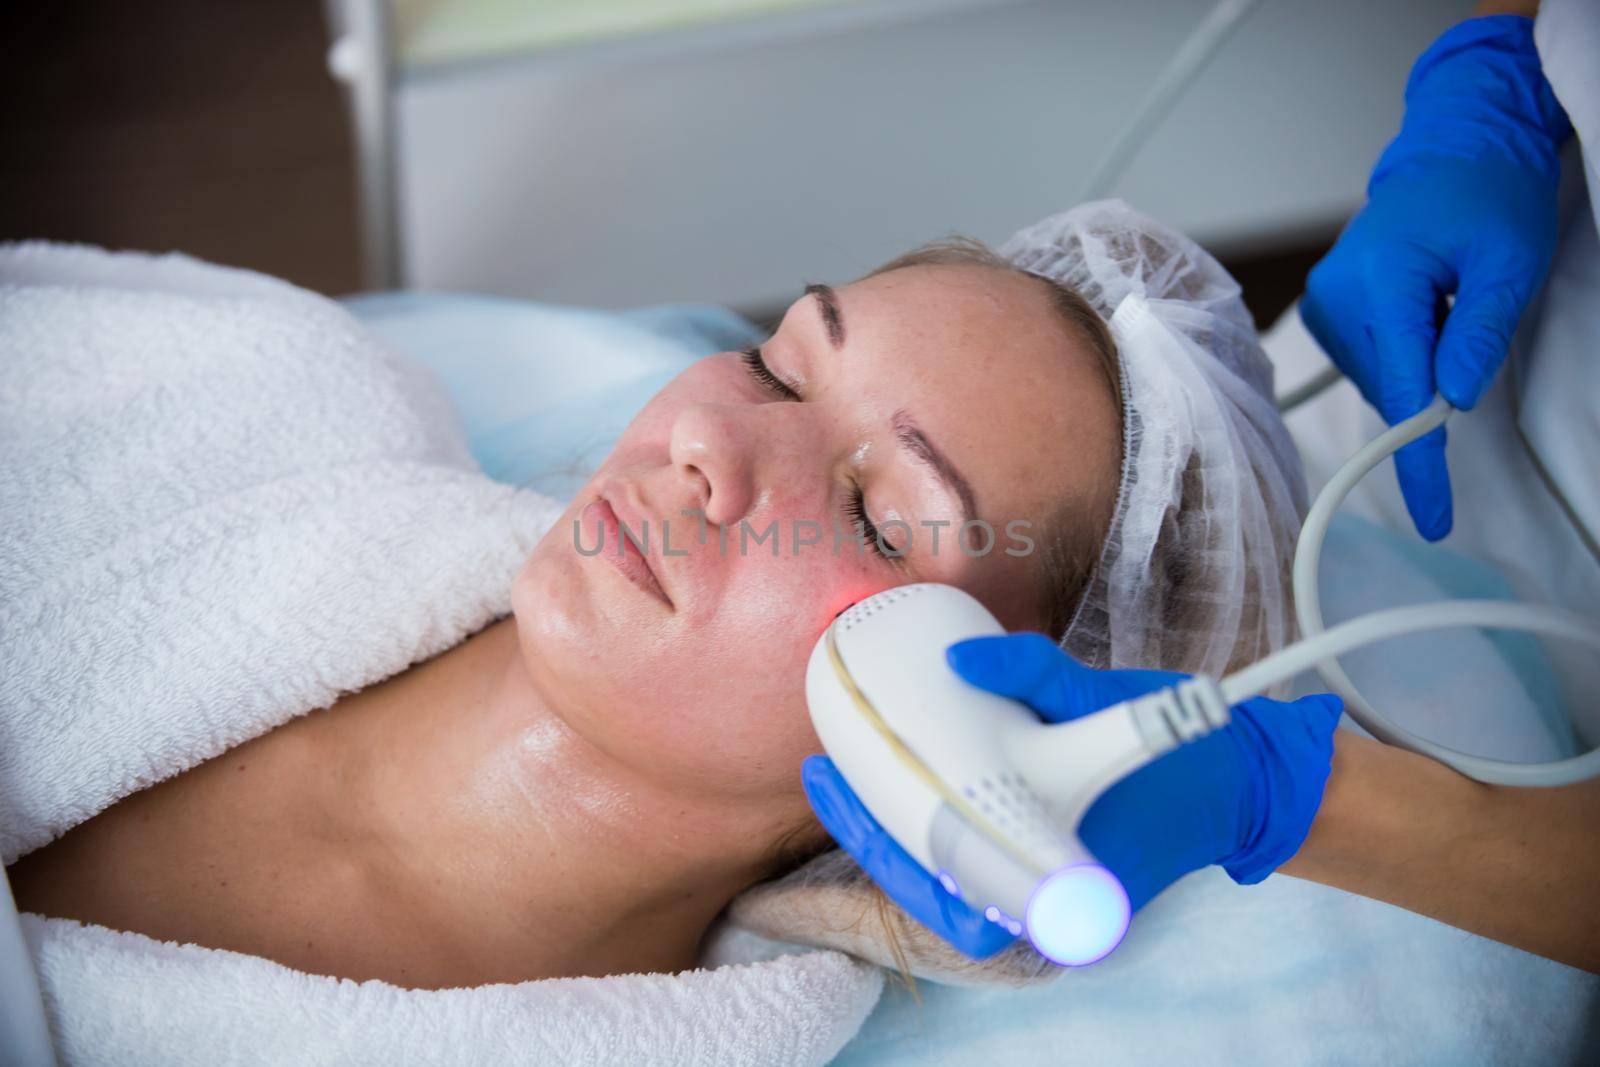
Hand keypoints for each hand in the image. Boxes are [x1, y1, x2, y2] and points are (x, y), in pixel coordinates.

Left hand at [802, 632, 1343, 959]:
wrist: (1236, 781)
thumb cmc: (1182, 755)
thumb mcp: (1113, 708)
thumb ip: (1039, 675)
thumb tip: (960, 657)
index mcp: (1063, 888)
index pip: (950, 894)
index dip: (883, 849)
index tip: (839, 794)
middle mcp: (1044, 903)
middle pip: (930, 886)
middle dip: (871, 835)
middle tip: (826, 777)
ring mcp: (1041, 886)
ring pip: (943, 875)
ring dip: (892, 832)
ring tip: (843, 777)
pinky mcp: (1040, 860)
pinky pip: (968, 855)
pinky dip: (927, 822)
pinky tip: (893, 782)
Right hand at [1300, 15, 1570, 540]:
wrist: (1456, 149)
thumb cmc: (1489, 197)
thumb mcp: (1510, 263)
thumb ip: (1478, 335)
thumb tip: (1451, 402)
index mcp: (1381, 281)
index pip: (1402, 390)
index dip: (1421, 459)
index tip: (1435, 517)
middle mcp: (1336, 295)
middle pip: (1390, 389)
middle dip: (1435, 389)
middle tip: (1473, 329)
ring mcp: (1324, 302)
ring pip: (1380, 380)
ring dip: (1420, 369)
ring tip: (1448, 306)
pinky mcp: (1325, 308)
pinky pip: (1369, 361)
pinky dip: (1403, 356)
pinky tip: (1424, 315)